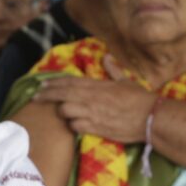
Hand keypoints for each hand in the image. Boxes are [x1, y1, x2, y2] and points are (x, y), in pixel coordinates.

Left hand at [32, 57, 154, 143]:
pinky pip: (75, 127)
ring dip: (61, 112)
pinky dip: (73, 125)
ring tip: (60, 112)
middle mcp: (91, 98)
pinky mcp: (95, 128)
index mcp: (97, 85)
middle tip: (35, 96)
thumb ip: (113, 70)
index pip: (69, 82)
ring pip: (65, 111)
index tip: (41, 84)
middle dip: (46, 95)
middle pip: (61, 95)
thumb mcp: (126, 81)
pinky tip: (74, 124)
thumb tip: (107, 57)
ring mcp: (91, 114)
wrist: (150, 118)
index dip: (53, 83)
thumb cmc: (139, 98)